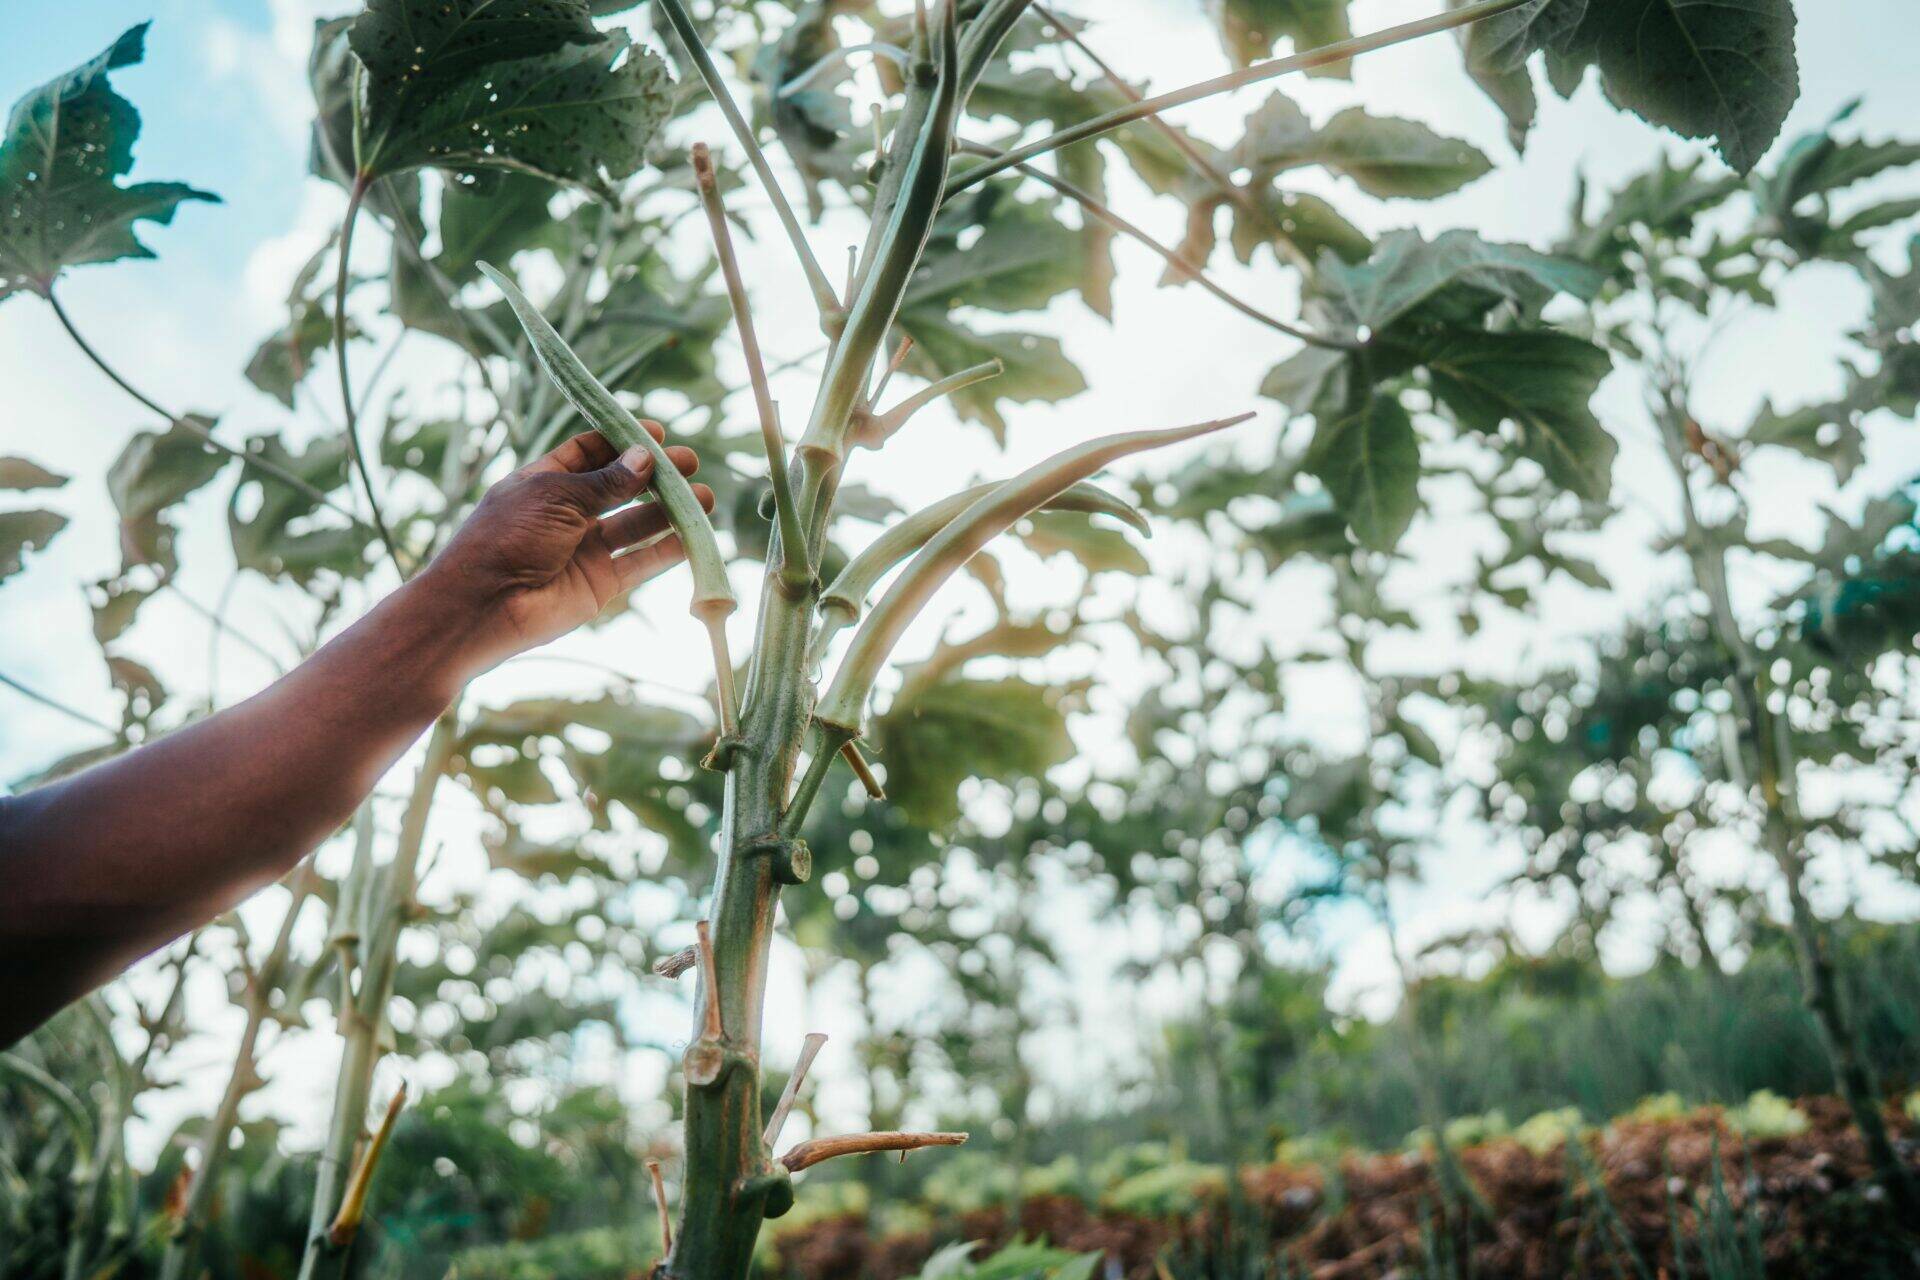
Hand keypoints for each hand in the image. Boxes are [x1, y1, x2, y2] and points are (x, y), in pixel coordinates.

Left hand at [417, 425, 715, 673]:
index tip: (657, 434)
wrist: (485, 605)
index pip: (590, 453)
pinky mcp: (600, 583)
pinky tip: (693, 536)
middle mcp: (569, 514)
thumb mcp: (556, 497)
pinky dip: (667, 550)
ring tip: (704, 499)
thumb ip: (606, 482)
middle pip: (621, 487)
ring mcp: (586, 549)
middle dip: (656, 475)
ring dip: (670, 511)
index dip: (622, 442)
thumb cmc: (508, 538)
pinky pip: (640, 563)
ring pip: (637, 524)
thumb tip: (645, 458)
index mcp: (547, 483)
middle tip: (690, 464)